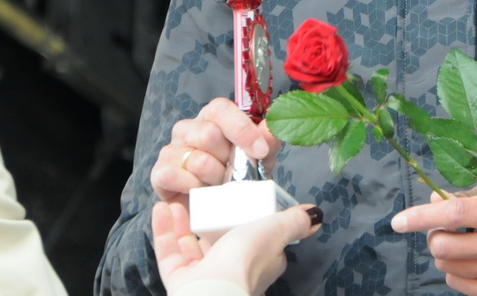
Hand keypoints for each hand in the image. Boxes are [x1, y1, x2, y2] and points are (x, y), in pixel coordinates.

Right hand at [151, 200, 322, 295]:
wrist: (212, 294)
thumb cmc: (244, 263)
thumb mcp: (272, 231)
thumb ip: (293, 222)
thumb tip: (316, 215)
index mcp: (258, 263)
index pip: (256, 239)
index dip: (248, 218)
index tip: (236, 195)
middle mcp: (231, 272)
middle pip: (220, 241)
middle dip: (210, 217)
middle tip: (201, 191)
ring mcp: (205, 279)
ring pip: (192, 247)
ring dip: (184, 220)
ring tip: (178, 197)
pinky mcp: (181, 282)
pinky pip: (170, 254)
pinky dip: (165, 231)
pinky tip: (161, 209)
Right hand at [152, 98, 276, 203]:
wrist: (213, 209)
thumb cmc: (236, 177)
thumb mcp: (259, 159)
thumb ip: (267, 141)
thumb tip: (272, 127)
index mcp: (212, 118)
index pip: (221, 109)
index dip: (242, 129)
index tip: (261, 151)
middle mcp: (189, 128)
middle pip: (209, 135)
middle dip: (229, 161)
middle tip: (236, 175)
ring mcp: (171, 149)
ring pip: (197, 160)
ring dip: (215, 179)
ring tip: (219, 186)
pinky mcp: (159, 172)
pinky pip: (174, 176)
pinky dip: (193, 188)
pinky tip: (200, 193)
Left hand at [391, 181, 476, 295]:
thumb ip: (461, 196)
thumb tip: (433, 201)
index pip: (457, 213)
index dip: (423, 217)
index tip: (399, 221)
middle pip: (443, 246)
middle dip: (434, 235)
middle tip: (445, 228)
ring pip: (444, 264)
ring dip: (445, 252)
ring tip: (463, 243)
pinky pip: (453, 280)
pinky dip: (454, 269)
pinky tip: (472, 260)